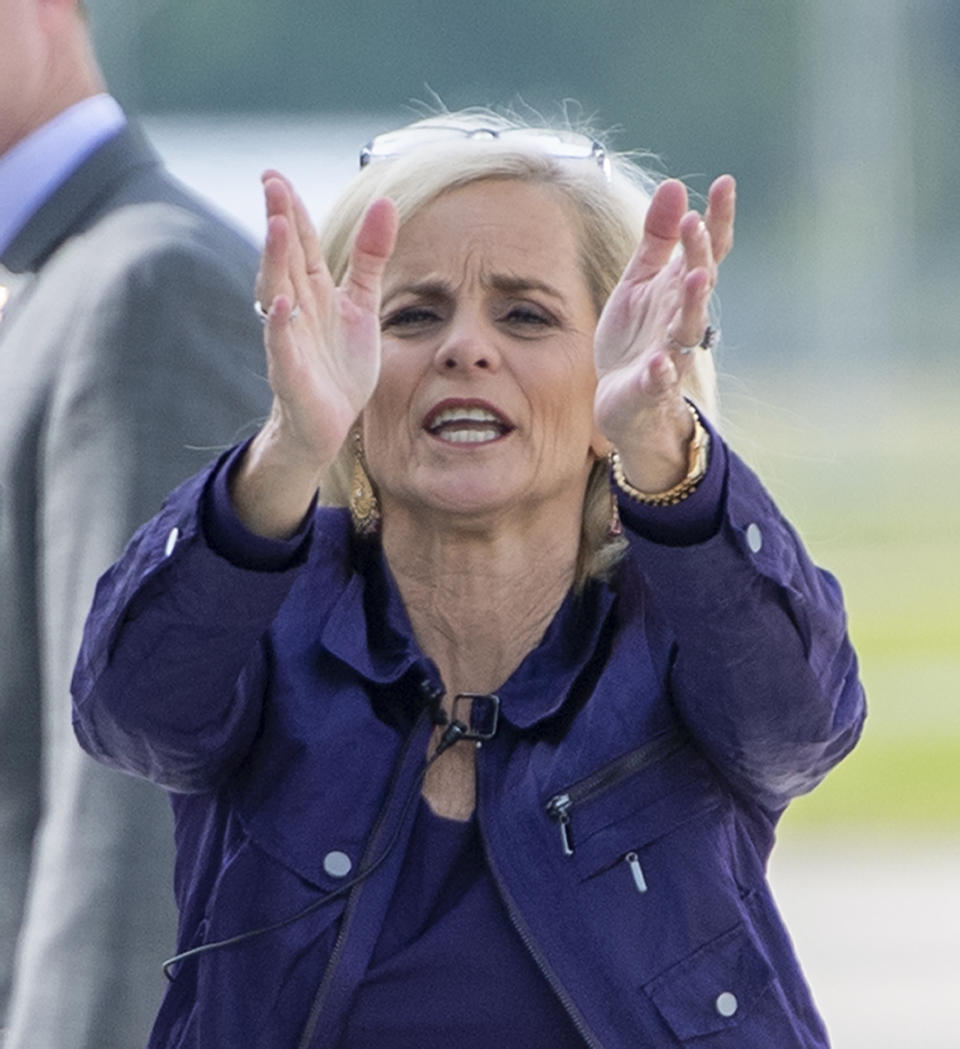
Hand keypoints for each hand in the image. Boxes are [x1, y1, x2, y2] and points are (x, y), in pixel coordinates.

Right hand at [255, 170, 396, 467]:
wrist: (331, 421)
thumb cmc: (341, 362)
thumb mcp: (362, 302)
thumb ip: (371, 256)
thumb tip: (385, 201)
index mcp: (312, 289)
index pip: (300, 242)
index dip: (290, 210)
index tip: (275, 176)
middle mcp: (296, 307)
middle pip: (285, 258)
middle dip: (278, 222)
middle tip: (271, 184)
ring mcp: (289, 338)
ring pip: (276, 293)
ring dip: (273, 262)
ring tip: (275, 228)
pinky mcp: (291, 372)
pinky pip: (281, 345)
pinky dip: (279, 326)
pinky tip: (280, 307)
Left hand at [593, 175, 734, 491]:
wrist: (623, 401)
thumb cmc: (635, 338)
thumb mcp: (640, 281)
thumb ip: (656, 238)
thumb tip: (674, 184)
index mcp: (679, 290)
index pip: (707, 251)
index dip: (717, 219)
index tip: (724, 183)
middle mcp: (682, 319)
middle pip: (698, 284)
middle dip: (699, 255)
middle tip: (695, 225)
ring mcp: (670, 353)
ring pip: (688, 328)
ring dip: (693, 304)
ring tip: (696, 277)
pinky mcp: (651, 387)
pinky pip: (659, 379)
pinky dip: (660, 372)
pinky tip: (658, 361)